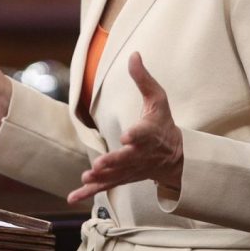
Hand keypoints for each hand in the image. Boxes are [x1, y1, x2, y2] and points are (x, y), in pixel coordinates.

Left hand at [67, 53, 182, 204]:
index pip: (144, 134)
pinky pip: (106, 186)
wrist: (176, 157)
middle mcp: (141, 153)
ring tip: (87, 177)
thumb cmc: (164, 124)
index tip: (127, 136)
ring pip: (116, 175)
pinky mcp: (124, 178)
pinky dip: (89, 192)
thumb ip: (143, 78)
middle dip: (114, 161)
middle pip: (127, 158)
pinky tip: (73, 197)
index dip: (136, 135)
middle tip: (101, 163)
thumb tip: (134, 54)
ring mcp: (132, 168)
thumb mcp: (158, 99)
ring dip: (101, 178)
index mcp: (150, 132)